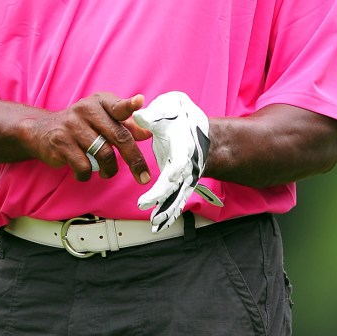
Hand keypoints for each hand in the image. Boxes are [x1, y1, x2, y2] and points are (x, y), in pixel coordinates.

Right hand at [25, 92, 150, 183]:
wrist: (40, 131)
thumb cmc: (80, 126)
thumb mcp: (101, 119)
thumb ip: (125, 125)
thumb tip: (146, 133)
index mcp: (100, 102)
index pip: (117, 105)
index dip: (129, 105)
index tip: (139, 101)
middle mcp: (86, 110)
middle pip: (118, 136)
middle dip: (134, 159)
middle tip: (143, 176)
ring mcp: (72, 126)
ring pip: (104, 154)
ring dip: (109, 169)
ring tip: (107, 171)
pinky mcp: (60, 142)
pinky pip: (83, 166)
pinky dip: (87, 175)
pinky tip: (84, 172)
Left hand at [133, 91, 222, 231]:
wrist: (198, 128)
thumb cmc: (180, 117)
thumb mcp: (168, 109)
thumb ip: (154, 115)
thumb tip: (138, 115)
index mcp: (184, 146)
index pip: (181, 161)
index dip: (176, 171)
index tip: (169, 177)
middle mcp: (187, 164)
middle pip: (177, 183)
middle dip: (163, 196)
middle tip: (147, 207)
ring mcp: (185, 176)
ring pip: (177, 196)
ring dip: (167, 210)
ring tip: (155, 224)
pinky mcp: (180, 183)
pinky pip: (175, 200)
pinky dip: (169, 212)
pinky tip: (159, 226)